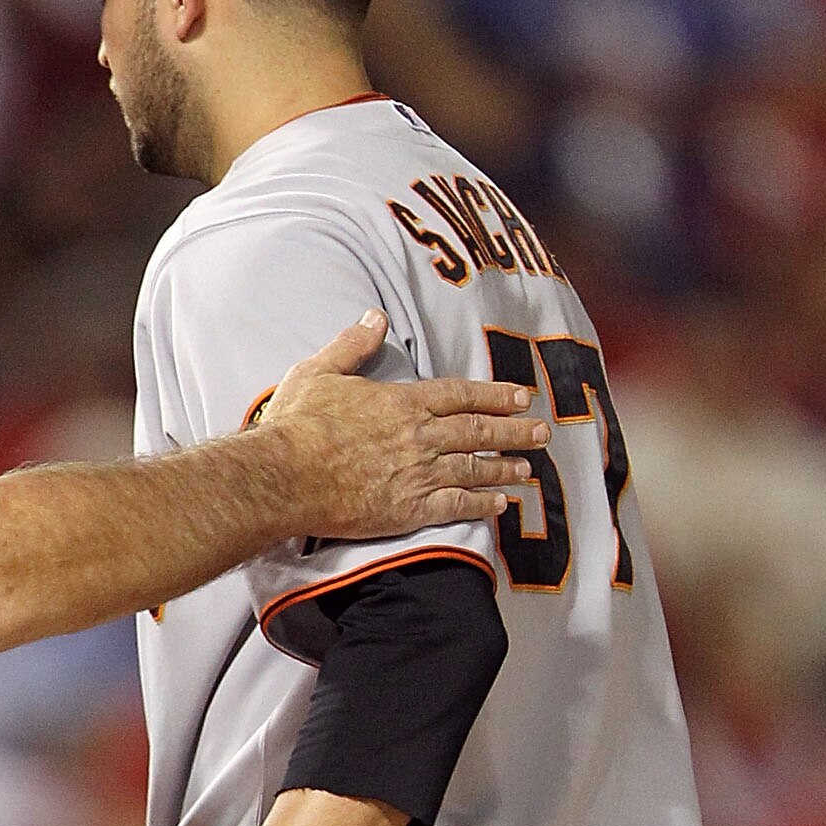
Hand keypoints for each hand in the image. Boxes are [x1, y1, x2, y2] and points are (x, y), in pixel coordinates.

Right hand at [256, 313, 547, 539]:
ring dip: (504, 468)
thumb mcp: (320, 371)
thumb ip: (353, 345)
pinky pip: (455, 506)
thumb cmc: (296, 425)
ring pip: (474, 468)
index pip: (460, 395)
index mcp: (402, 402)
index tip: (521, 396)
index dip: (494, 395)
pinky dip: (481, 505)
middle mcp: (419, 436)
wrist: (283, 477)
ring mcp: (417, 474)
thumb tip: (374, 316)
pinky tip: (500, 505)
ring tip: (528, 469)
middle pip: (478, 431)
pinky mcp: (408, 510)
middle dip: (514, 430)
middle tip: (542, 432)